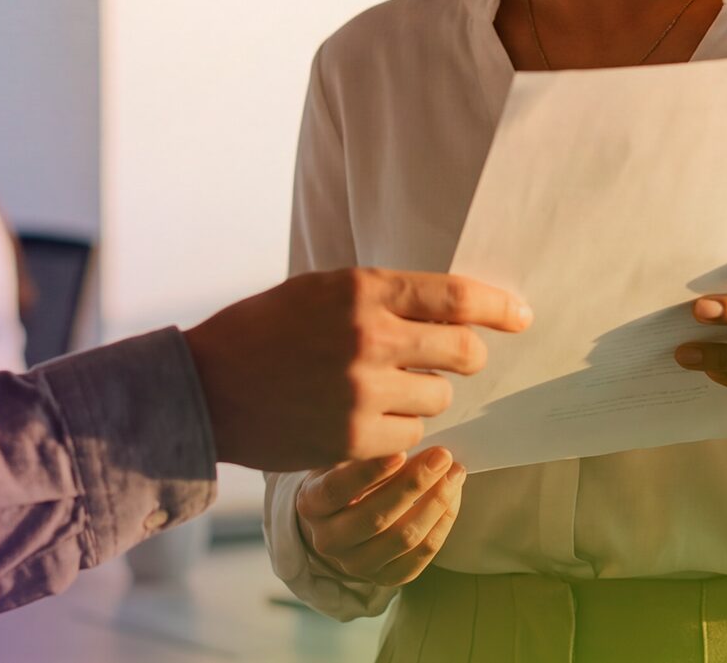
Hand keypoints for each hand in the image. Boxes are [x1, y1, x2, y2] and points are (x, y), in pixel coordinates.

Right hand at [183, 268, 531, 471]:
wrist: (206, 387)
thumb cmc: (264, 331)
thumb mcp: (319, 292)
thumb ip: (380, 298)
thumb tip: (449, 311)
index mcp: (360, 288)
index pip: (454, 295)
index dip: (498, 306)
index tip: (521, 315)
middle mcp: (368, 337)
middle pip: (462, 352)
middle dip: (467, 358)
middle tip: (457, 361)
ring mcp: (362, 391)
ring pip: (438, 399)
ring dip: (422, 396)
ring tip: (384, 390)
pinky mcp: (353, 438)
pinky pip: (409, 437)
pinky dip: (397, 430)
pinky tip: (364, 419)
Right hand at [295, 448, 466, 585]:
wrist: (338, 520)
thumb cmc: (343, 477)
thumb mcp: (340, 458)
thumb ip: (363, 450)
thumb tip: (403, 435)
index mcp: (311, 505)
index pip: (337, 490)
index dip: (369, 472)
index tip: (400, 450)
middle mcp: (328, 541)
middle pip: (376, 517)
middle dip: (415, 484)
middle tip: (441, 456)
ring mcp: (356, 565)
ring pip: (403, 537)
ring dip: (436, 502)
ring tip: (454, 473)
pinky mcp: (385, 578)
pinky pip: (421, 555)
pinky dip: (442, 524)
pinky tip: (453, 497)